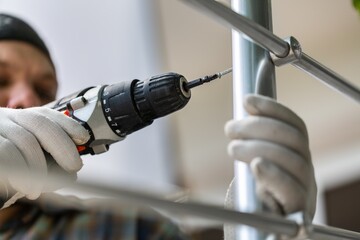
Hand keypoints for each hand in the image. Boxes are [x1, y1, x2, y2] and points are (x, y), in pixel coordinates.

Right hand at [0, 107, 89, 206]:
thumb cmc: (5, 161)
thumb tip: (71, 175)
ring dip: (39, 166)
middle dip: (63, 144)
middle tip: (75, 166)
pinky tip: (27, 187)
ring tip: (39, 187)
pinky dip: (22, 171)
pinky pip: (7, 152)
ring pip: (24, 139)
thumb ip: (44, 164)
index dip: (67, 124)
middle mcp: (4, 119)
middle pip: (39, 122)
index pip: (45, 115)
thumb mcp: (23, 161)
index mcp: (16, 120)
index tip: (83, 138)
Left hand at [225, 94, 316, 218]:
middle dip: (259, 127)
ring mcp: (305, 190)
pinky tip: (257, 165)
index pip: (294, 125)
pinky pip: (292, 192)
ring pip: (294, 162)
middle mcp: (305, 169)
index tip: (247, 100)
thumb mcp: (254, 159)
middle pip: (293, 139)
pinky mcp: (297, 212)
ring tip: (233, 148)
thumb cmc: (257, 190)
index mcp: (297, 154)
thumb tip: (245, 105)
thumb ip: (253, 136)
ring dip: (260, 148)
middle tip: (230, 129)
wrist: (264, 227)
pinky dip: (274, 175)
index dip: (273, 108)